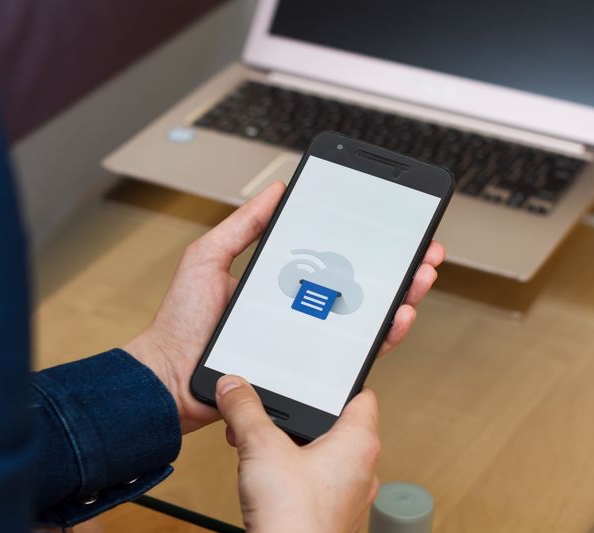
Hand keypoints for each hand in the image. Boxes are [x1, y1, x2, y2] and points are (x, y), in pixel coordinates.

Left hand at [124, 181, 444, 433]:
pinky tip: (395, 318)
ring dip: (400, 297)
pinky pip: (352, 354)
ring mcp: (305, 339)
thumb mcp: (208, 258)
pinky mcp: (308, 369)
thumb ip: (242, 226)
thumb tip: (276, 189)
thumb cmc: (181, 322)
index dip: (363, 244)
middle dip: (396, 267)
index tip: (391, 225)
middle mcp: (297, 310)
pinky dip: (380, 337)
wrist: (169, 376)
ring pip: (364, 318)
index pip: (330, 259)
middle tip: (424, 250)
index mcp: (278, 282)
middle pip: (357, 286)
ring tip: (420, 278)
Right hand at [217, 375, 379, 532]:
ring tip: (262, 441)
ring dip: (291, 444)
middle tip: (276, 410)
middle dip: (299, 416)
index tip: (319, 374)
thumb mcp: (261, 447)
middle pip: (335, 425)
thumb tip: (234, 388)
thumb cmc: (295, 519)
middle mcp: (361, 469)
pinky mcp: (327, 513)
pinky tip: (263, 472)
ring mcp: (345, 495)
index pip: (361, 396)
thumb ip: (245, 410)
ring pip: (321, 454)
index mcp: (359, 444)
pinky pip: (312, 480)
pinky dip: (289, 470)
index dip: (338, 381)